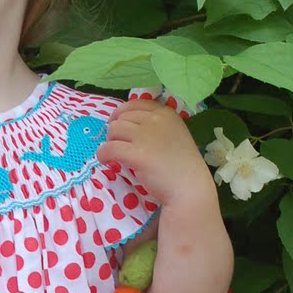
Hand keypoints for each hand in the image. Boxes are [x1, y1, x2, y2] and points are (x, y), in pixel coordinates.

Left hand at [98, 100, 215, 210]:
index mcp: (166, 113)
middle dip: (116, 131)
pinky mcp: (137, 154)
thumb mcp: (174, 133)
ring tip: (114, 154)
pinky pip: (109, 148)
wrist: (189, 188)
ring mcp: (146, 136)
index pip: (134, 104)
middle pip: (121, 118)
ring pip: (113, 130)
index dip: (121, 114)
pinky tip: (106, 161)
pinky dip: (103, 154)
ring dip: (110, 142)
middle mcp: (156, 120)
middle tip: (119, 145)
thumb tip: (125, 122)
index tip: (118, 125)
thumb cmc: (182, 165)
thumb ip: (155, 124)